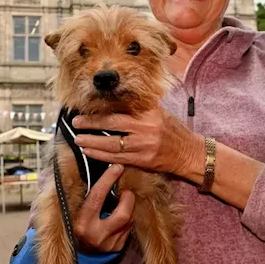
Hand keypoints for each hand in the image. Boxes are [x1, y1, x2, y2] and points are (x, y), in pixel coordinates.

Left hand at [73, 108, 203, 177]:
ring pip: (112, 145)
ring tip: (78, 140)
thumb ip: (138, 109)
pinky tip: (90, 152)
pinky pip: (117, 158)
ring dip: (92, 143)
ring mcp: (144, 146)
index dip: (101, 110)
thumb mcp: (158, 113)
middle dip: (91, 124)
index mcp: (149, 112)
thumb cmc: (172, 130)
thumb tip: (113, 103)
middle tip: (76, 123)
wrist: (189, 152)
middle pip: (112, 124)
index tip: (86, 108)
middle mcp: (146, 128)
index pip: (120, 109)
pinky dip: (101, 156)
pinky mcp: (142, 161)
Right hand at [74, 164, 135, 252]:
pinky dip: (127, 218)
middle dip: (127, 198)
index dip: (107, 180)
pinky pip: (129, 228)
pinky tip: (120, 215)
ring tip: (121, 202)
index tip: (116, 167)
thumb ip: (86, 195)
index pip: (97, 198)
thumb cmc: (74, 224)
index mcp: (83, 224)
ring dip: (128, 207)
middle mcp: (97, 236)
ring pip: (129, 220)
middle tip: (125, 191)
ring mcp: (110, 244)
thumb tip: (97, 172)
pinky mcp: (118, 248)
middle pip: (123, 214)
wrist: (78, 252)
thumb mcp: (75, 211)